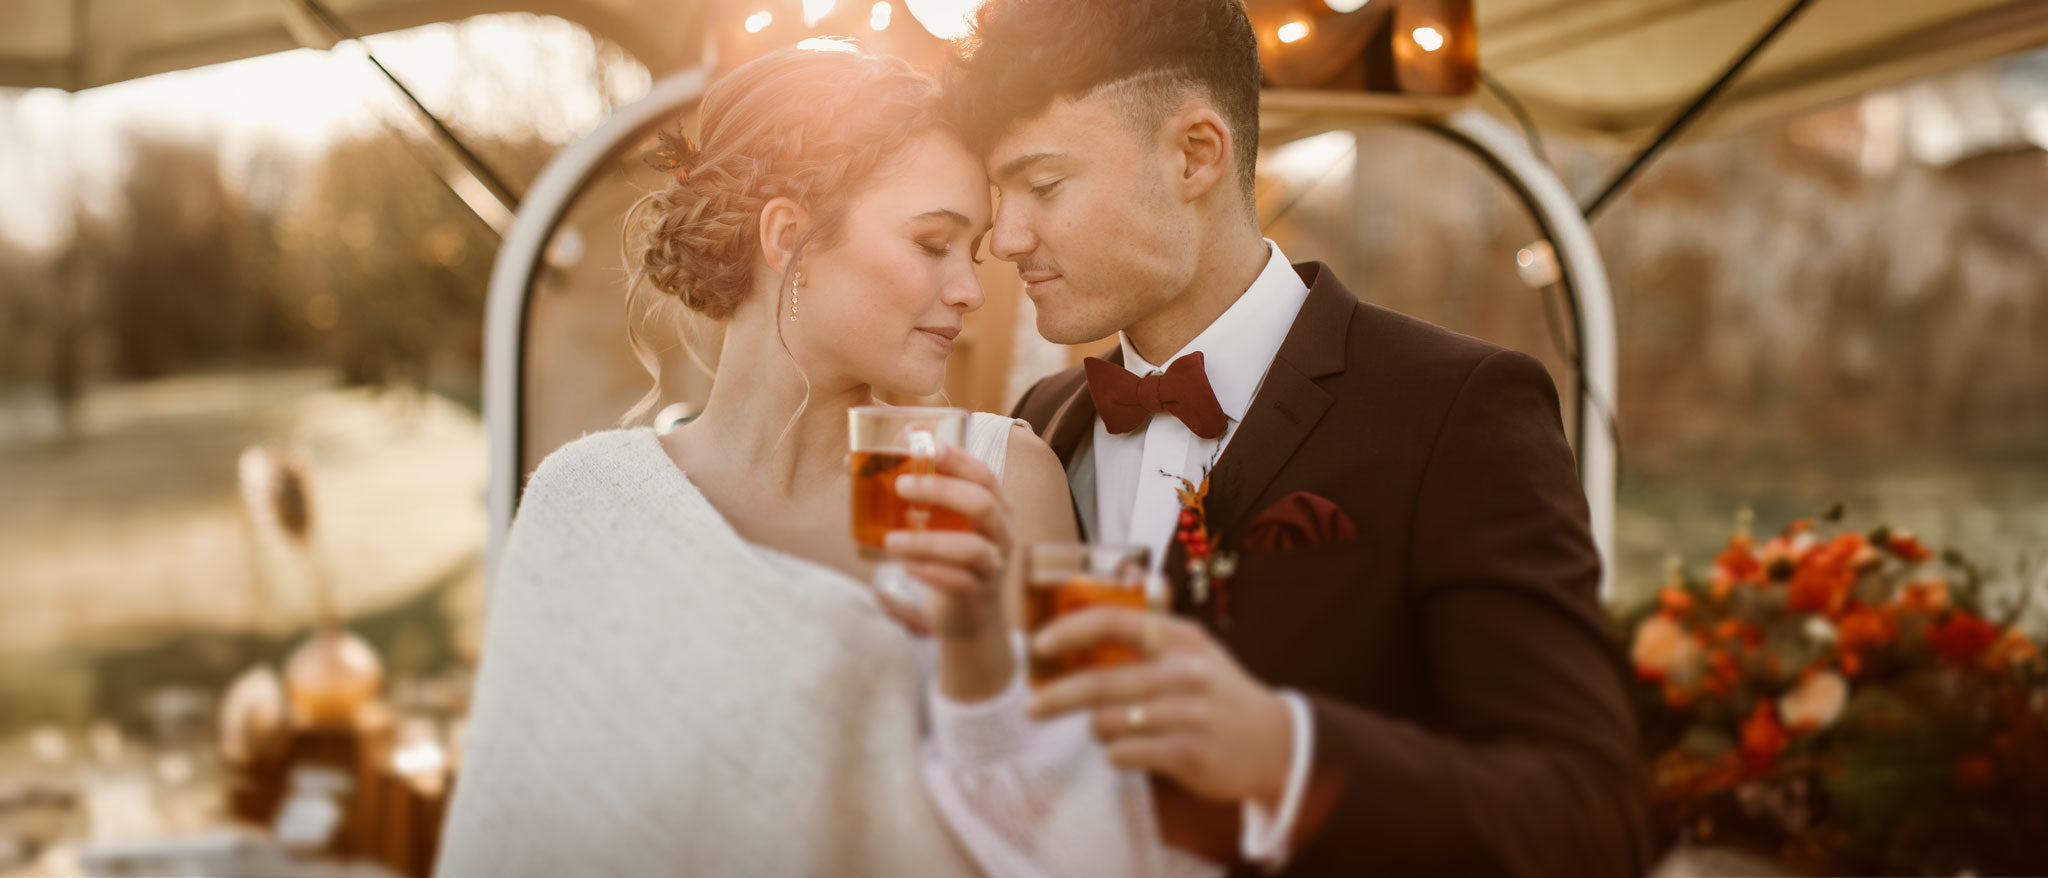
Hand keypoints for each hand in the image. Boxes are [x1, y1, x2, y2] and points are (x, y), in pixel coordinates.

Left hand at [872, 443, 1017, 702]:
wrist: (969, 614)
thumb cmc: (946, 554)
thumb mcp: (934, 521)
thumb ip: (905, 493)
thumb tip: (849, 462)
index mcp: (993, 504)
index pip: (983, 473)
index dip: (957, 458)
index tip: (925, 446)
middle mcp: (1000, 531)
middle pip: (982, 504)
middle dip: (942, 491)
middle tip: (900, 487)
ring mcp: (993, 564)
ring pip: (971, 548)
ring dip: (928, 541)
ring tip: (891, 541)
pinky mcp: (978, 594)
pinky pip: (959, 582)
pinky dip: (930, 572)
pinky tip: (906, 568)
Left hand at [1028, 608, 1293, 807]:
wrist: (1274, 743)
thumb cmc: (1218, 692)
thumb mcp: (1194, 649)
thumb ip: (1149, 629)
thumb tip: (1094, 597)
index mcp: (1181, 637)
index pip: (1115, 622)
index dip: (1070, 631)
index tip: (1039, 645)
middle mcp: (1185, 671)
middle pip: (1101, 681)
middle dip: (1057, 696)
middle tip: (1030, 708)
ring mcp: (1188, 714)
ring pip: (1109, 722)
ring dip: (1097, 729)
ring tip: (1108, 729)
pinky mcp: (1189, 753)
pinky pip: (1126, 754)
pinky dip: (1116, 753)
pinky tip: (1128, 750)